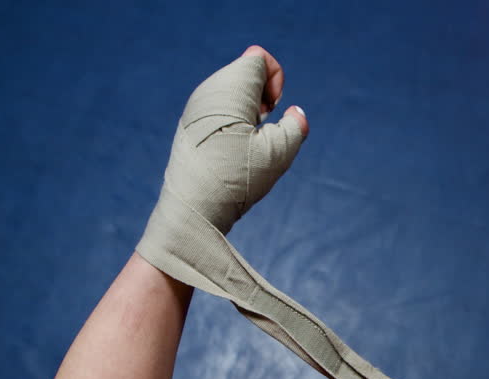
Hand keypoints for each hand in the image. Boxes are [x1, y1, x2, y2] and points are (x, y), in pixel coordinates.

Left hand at [156, 45, 307, 235]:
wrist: (193, 209)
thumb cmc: (237, 177)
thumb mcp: (279, 152)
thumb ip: (296, 126)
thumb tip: (295, 114)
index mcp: (230, 88)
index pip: (259, 58)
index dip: (276, 80)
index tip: (272, 110)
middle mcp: (209, 90)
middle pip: (246, 73)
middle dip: (263, 96)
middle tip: (261, 128)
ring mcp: (196, 108)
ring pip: (233, 93)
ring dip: (250, 112)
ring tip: (248, 142)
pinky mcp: (191, 126)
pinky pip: (220, 109)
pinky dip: (234, 122)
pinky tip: (233, 150)